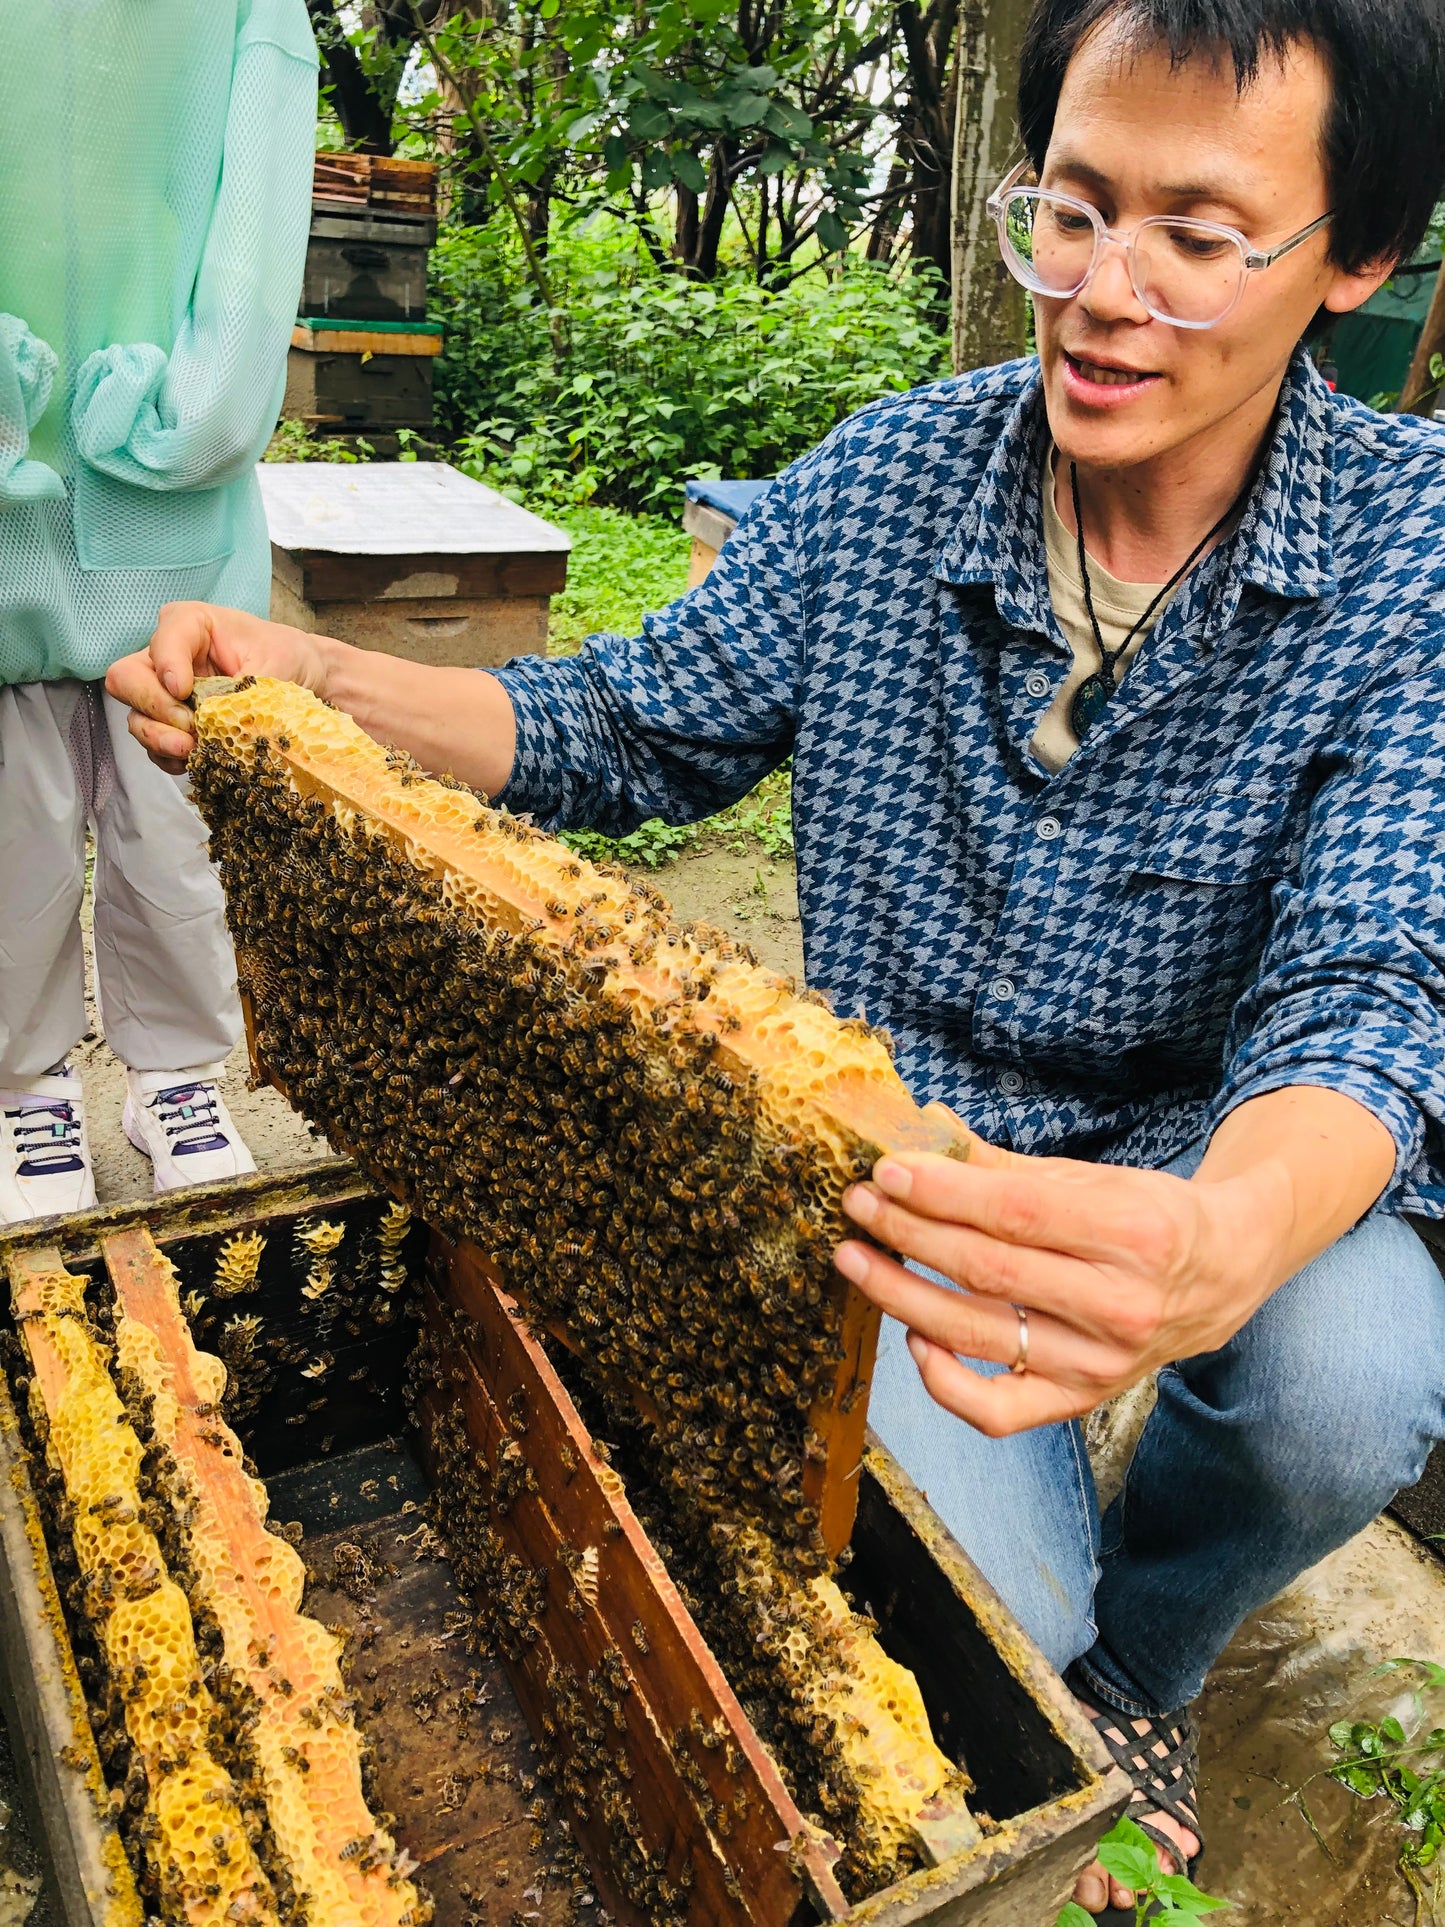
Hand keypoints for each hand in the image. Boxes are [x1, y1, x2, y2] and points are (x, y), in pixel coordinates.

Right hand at [105, 602, 336, 772]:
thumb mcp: (275, 663)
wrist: (301, 677)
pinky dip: (168, 756)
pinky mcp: (172, 722)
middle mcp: (167, 655)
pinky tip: (194, 760)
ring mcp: (164, 690)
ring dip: (158, 738)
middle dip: (154, 708)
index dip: (166, 666)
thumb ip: (243, 689)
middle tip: (188, 728)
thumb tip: (217, 723)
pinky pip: (153, 743)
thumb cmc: (285, 656)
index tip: (184, 690)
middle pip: (127, 679)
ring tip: (191, 750)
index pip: (161, 640)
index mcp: (190, 625)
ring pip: (136, 715)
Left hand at [832, 1106, 1282, 1435]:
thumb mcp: (1091, 1178)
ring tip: (856, 1259)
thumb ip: (1003, 1163)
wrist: (1221, 1275)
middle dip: (908, 1233)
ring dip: (902, 1295)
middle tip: (859, 1205)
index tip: (888, 1171)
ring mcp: (1101, 1362)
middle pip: (988, 1269)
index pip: (1015, 1211)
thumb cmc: (1149, 1216)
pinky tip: (914, 1338)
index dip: (942, 1191)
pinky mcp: (1082, 1399)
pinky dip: (944, 1381)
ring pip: (978, 1334)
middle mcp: (1121, 1304)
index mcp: (1131, 1231)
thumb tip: (925, 1128)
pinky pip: (997, 1411)